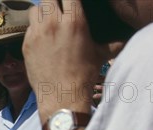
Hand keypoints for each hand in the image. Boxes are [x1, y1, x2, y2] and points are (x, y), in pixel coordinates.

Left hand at [23, 0, 119, 120]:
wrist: (62, 97)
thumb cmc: (83, 76)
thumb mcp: (101, 55)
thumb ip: (113, 42)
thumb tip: (126, 39)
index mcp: (74, 22)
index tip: (72, 3)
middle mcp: (53, 24)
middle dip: (55, 2)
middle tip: (60, 9)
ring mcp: (37, 34)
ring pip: (36, 9)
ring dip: (43, 12)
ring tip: (49, 21)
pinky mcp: (26, 44)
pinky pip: (28, 27)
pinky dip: (35, 28)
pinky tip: (42, 37)